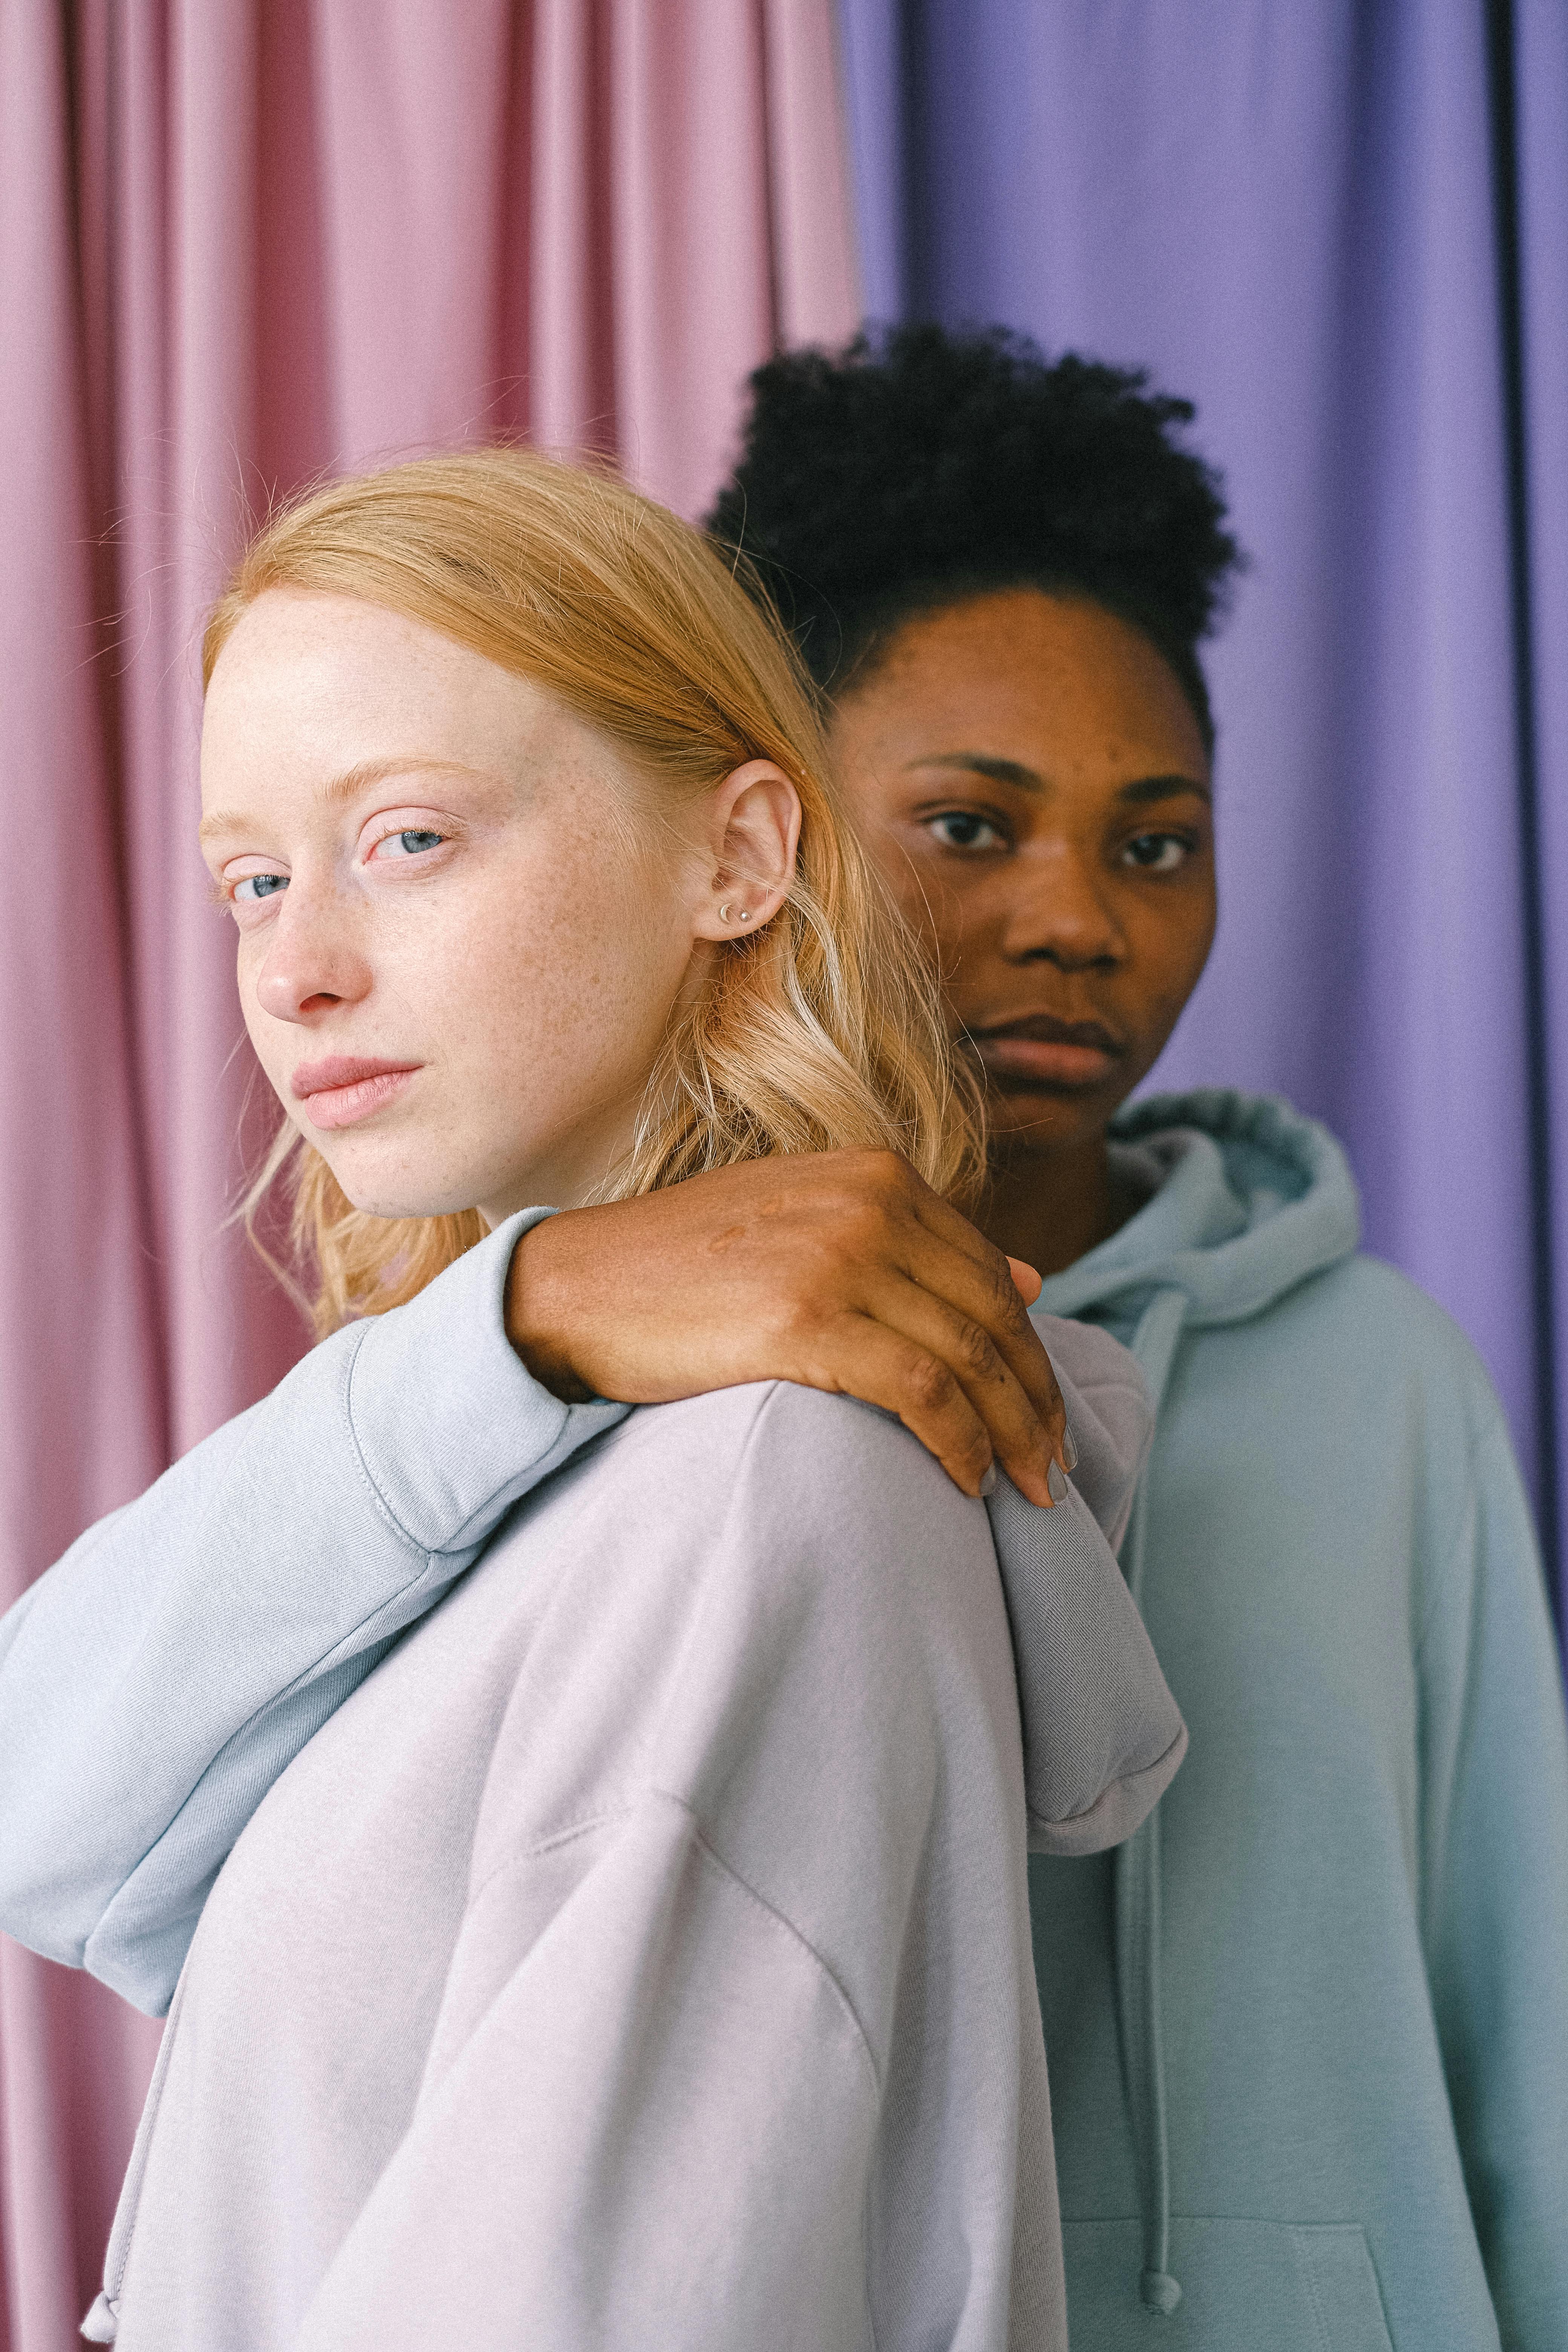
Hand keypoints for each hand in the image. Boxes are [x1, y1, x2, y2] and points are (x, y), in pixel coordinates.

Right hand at [504, 1152, 1065, 1506]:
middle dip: (1037, 1401)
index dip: (1032, 1350)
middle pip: (994, 1316)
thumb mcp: (808, 1224)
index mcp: (877, 1173)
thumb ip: (914, 1244)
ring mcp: (839, 1257)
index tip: (1046, 1414)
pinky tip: (966, 1481)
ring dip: (1012, 1433)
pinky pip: (921, 1390)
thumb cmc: (686, 1269)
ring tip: (1029, 1490)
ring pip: (970, 1355)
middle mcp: (870, 1203)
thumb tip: (1029, 1276)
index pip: (990, 1273)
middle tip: (1054, 1468)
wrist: (577, 1288)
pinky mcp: (807, 1319)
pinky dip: (958, 1442)